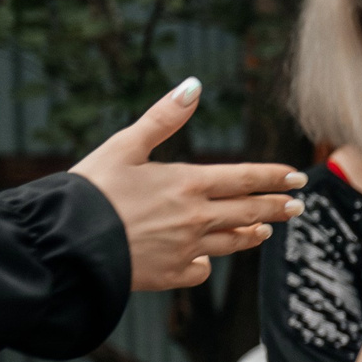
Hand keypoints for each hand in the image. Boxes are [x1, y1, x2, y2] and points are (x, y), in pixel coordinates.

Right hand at [69, 78, 305, 290]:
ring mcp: (185, 249)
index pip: (244, 178)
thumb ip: (162, 118)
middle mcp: (195, 217)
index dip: (274, 177)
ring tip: (264, 231)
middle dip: (275, 208)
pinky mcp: (169, 275)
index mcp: (187, 183)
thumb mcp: (124, 146)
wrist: (63, 244)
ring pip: (230, 242)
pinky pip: (199, 269)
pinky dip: (204, 263)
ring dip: (250, 235)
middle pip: (248, 212)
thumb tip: (193, 86)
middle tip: (297, 206)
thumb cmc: (88, 190)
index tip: (299, 177)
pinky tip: (205, 259)